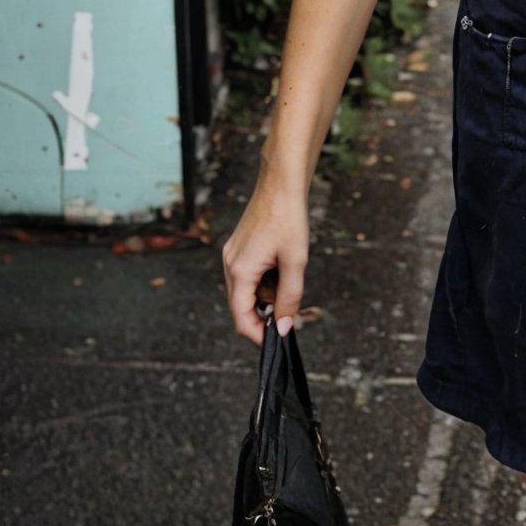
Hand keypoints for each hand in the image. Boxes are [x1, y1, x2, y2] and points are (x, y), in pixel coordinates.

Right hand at [221, 172, 309, 345]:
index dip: (257, 334)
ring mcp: (232, 255)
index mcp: (240, 271)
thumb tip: (284, 328)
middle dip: (265, 313)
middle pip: (242, 305)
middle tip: (292, 311)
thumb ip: (289, 298)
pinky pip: (248, 274)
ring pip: (247, 289)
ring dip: (267, 293)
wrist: (281, 183)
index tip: (276, 342)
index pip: (241, 317)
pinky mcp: (238, 247)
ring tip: (290, 275)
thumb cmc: (289, 219)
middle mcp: (230, 264)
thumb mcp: (295, 262)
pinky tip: (281, 265)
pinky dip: (264, 279)